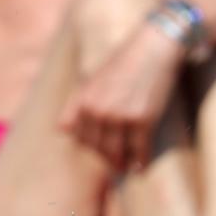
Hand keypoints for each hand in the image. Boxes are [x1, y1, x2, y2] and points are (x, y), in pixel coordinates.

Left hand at [58, 23, 186, 171]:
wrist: (154, 47)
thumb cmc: (125, 61)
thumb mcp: (93, 78)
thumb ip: (76, 103)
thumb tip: (61, 129)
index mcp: (83, 100)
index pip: (80, 136)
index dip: (90, 145)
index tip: (99, 151)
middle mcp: (98, 110)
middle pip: (98, 147)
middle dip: (106, 158)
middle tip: (114, 165)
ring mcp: (119, 117)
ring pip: (117, 152)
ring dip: (121, 163)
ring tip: (125, 168)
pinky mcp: (142, 121)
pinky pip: (139, 149)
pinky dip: (141, 159)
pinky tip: (142, 164)